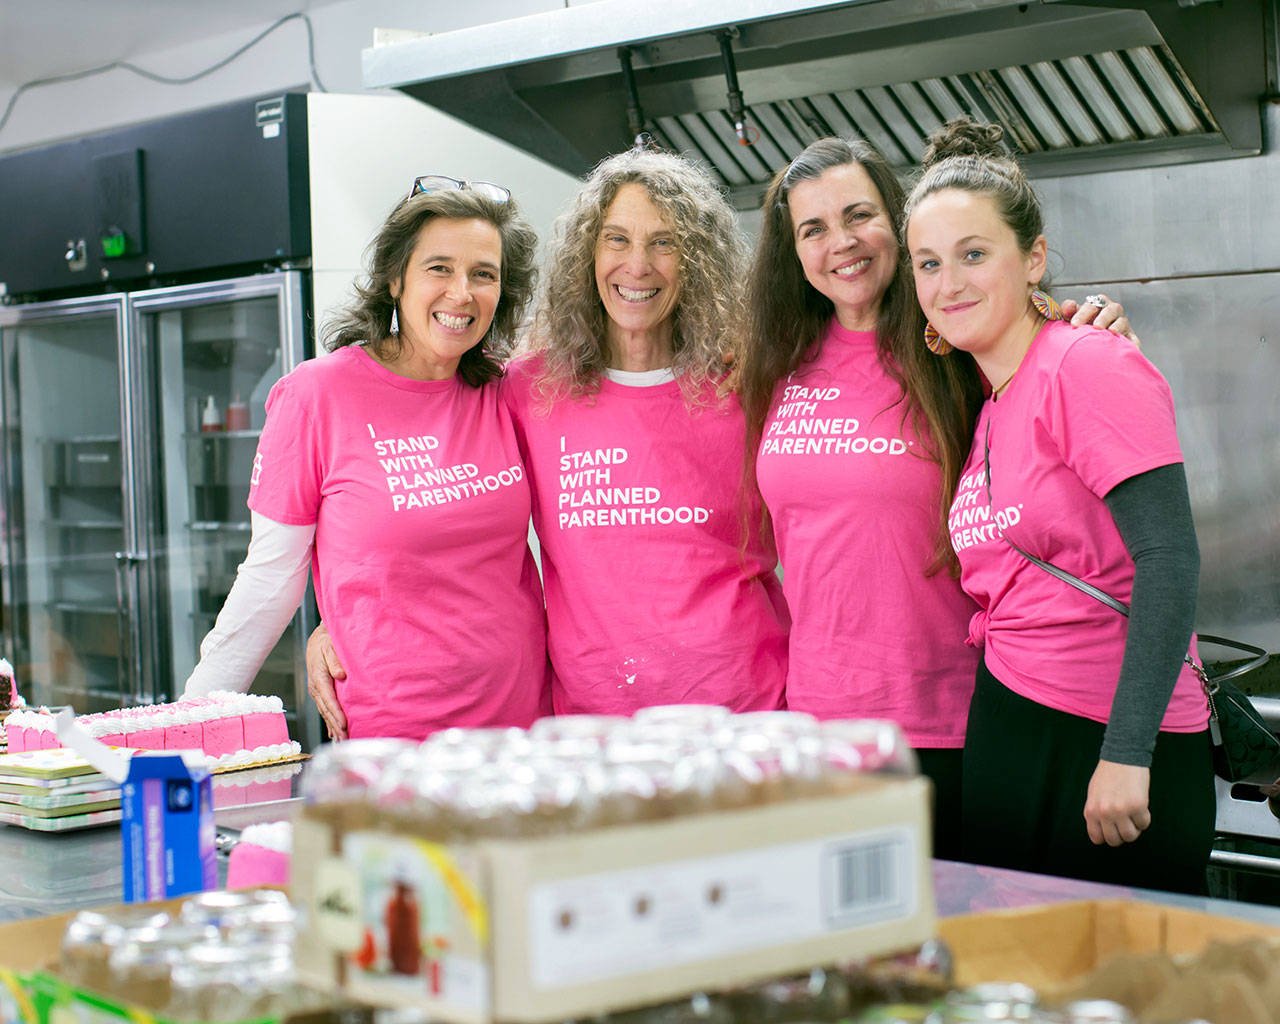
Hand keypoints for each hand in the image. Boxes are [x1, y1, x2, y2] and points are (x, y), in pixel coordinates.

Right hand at [306, 620, 347, 740]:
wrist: (317, 640)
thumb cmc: (326, 642)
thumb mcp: (330, 646)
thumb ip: (335, 660)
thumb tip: (340, 674)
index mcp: (318, 678)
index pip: (329, 700)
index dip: (337, 714)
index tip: (345, 725)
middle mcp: (315, 688)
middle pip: (326, 710)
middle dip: (336, 726)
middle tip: (346, 740)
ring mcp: (316, 692)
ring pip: (325, 713)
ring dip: (333, 727)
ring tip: (341, 741)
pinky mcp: (319, 693)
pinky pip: (324, 710)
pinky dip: (329, 722)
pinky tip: (334, 733)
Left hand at [1060, 293, 1140, 348]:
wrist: (1090, 346)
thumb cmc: (1079, 328)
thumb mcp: (1070, 319)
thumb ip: (1068, 311)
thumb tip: (1069, 305)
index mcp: (1097, 306)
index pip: (1092, 304)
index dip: (1083, 313)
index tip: (1074, 325)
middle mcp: (1111, 312)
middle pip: (1112, 309)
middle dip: (1104, 317)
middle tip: (1096, 327)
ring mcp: (1122, 325)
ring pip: (1123, 321)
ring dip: (1118, 326)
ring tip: (1111, 332)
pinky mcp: (1129, 338)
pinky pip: (1133, 340)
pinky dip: (1132, 343)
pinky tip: (1130, 347)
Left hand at [1084, 759, 1150, 845]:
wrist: (1122, 756)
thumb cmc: (1108, 775)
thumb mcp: (1094, 795)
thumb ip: (1096, 813)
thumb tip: (1103, 832)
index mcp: (1090, 810)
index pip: (1097, 838)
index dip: (1107, 836)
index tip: (1113, 829)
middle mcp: (1104, 813)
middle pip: (1115, 841)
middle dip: (1122, 834)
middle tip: (1126, 823)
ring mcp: (1120, 811)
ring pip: (1131, 836)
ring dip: (1135, 828)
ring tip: (1133, 815)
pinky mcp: (1137, 806)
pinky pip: (1144, 824)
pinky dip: (1145, 817)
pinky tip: (1141, 806)